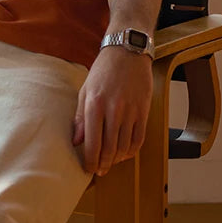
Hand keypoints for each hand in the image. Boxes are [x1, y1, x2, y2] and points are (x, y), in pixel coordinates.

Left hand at [72, 46, 152, 175]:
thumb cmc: (103, 71)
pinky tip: (124, 153)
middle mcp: (113, 109)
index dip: (90, 160)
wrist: (127, 51)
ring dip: (117, 160)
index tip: (87, 169)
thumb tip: (76, 141)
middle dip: (103, 164)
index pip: (92, 142)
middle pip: (109, 148)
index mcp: (95, 104)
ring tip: (110, 163)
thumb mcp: (85, 89)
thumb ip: (81, 117)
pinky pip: (139, 139)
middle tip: (99, 171)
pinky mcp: (144, 111)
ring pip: (124, 147)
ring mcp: (131, 111)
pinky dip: (131, 151)